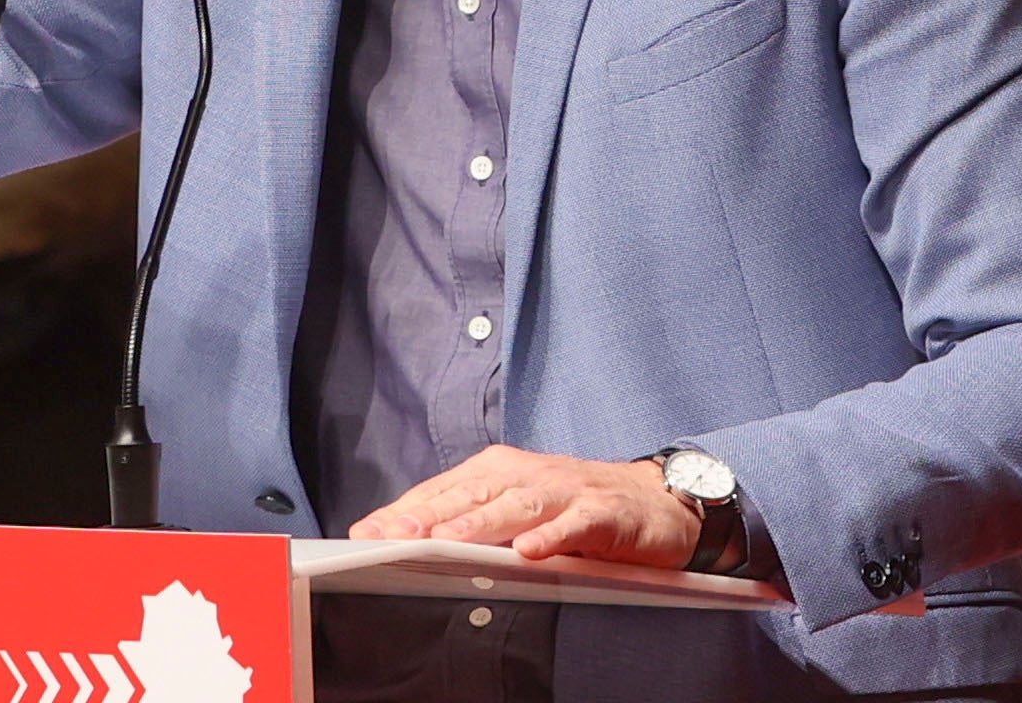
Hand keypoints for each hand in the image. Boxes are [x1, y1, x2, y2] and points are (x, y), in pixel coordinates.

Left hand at [349, 446, 703, 566]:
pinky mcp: (604, 513)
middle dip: (429, 516)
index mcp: (498, 473)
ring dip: (482, 524)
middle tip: (393, 535)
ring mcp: (566, 491)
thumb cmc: (575, 505)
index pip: (442, 492)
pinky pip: (575, 525)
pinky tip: (533, 550)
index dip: (403, 512)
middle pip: (471, 495)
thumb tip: (405, 541)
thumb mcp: (518, 509)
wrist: (656, 500)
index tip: (366, 532)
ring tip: (449, 541)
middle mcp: (527, 475)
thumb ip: (469, 522)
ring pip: (517, 506)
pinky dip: (553, 536)